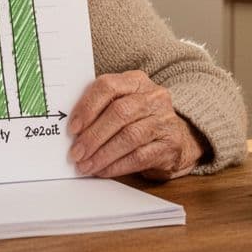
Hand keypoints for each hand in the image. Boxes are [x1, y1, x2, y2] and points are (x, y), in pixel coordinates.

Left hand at [67, 71, 202, 180]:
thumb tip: (73, 131)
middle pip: (119, 113)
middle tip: (76, 153)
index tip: (73, 127)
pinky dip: (117, 165)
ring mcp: (165, 120)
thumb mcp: (124, 104)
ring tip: (86, 165)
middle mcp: (154, 97)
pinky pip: (140, 156)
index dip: (87, 107)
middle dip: (93, 135)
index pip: (108, 86)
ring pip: (129, 136)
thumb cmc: (141, 120)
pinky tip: (103, 170)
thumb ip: (101, 109)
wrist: (179, 137)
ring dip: (103, 154)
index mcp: (136, 81)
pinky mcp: (171, 144)